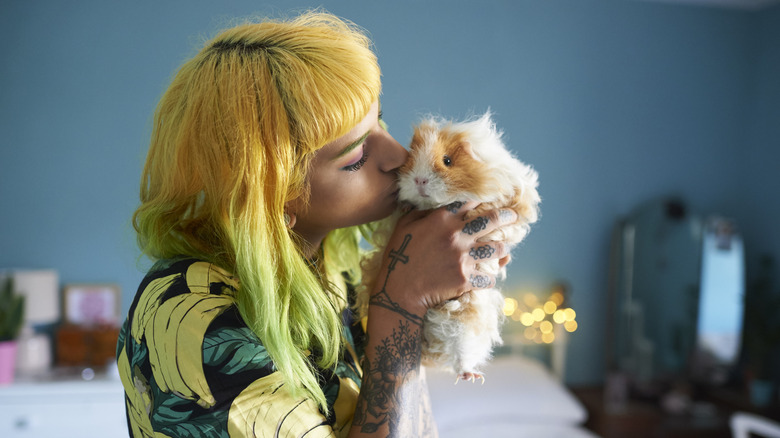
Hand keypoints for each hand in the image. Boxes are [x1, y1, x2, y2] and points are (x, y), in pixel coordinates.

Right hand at [369, 201, 517, 318]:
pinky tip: (489, 277)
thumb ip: (422, 212)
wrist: (400, 290)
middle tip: (514, 217)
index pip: (470, 202)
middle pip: (491, 220)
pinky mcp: (466, 278)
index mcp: (442, 219)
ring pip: (496, 249)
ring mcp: (463, 257)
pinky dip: (490, 277)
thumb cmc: (399, 256)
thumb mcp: (405, 225)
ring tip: (505, 248)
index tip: (490, 199)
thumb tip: (434, 203)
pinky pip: (489, 277)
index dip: (482, 200)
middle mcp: (456, 235)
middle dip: (507, 217)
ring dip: (502, 249)